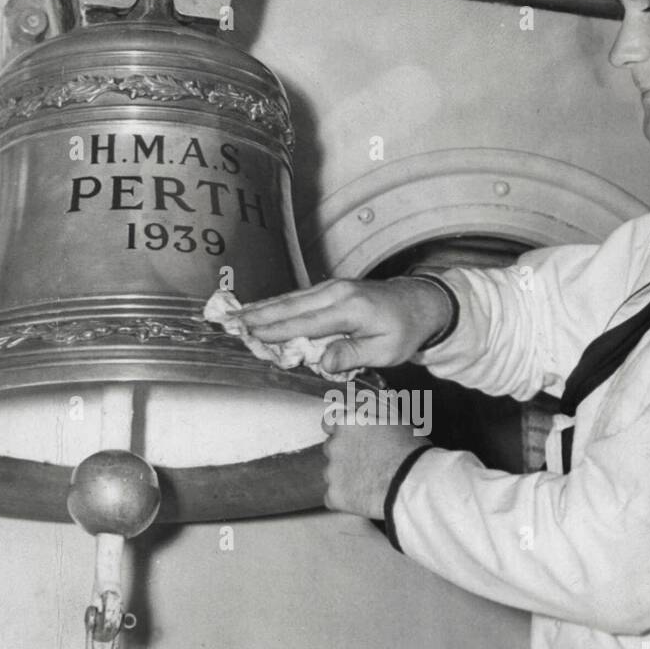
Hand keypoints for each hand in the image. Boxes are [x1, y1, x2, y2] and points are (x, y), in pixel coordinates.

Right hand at [238, 277, 451, 376]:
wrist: (420, 303)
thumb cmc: (403, 331)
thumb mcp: (385, 351)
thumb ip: (353, 355)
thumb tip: (324, 361)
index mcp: (350, 309)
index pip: (306, 322)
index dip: (277, 330)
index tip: (251, 335)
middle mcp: (337, 293)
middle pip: (290, 305)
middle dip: (258, 315)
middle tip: (228, 322)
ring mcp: (332, 288)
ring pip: (291, 299)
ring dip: (262, 308)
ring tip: (235, 315)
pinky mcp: (331, 289)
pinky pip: (298, 298)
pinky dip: (276, 304)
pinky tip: (259, 310)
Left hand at [322, 414, 429, 519]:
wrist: (413, 481)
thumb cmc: (411, 451)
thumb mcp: (395, 421)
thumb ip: (373, 418)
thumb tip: (370, 420)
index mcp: (348, 422)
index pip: (328, 423)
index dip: (339, 432)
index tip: (349, 440)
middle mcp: (335, 444)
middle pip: (331, 449)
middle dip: (344, 456)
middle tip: (367, 465)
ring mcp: (332, 471)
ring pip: (331, 474)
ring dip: (344, 478)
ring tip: (369, 484)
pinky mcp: (334, 495)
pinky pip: (333, 497)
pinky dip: (345, 500)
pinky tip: (364, 499)